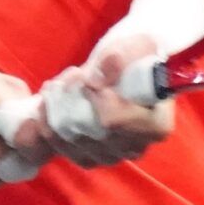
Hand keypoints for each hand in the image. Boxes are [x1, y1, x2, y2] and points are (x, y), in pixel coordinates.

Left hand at [12, 33, 173, 169]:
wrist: (124, 71)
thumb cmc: (136, 58)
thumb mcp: (136, 46)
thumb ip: (120, 58)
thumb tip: (96, 80)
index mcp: (156, 125)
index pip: (117, 122)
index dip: (96, 99)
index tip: (86, 76)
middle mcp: (135, 148)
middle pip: (92, 132)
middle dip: (72, 100)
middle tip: (70, 74)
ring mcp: (111, 156)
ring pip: (72, 139)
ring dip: (58, 109)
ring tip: (58, 83)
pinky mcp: (88, 157)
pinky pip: (60, 146)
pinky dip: (48, 122)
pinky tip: (47, 101)